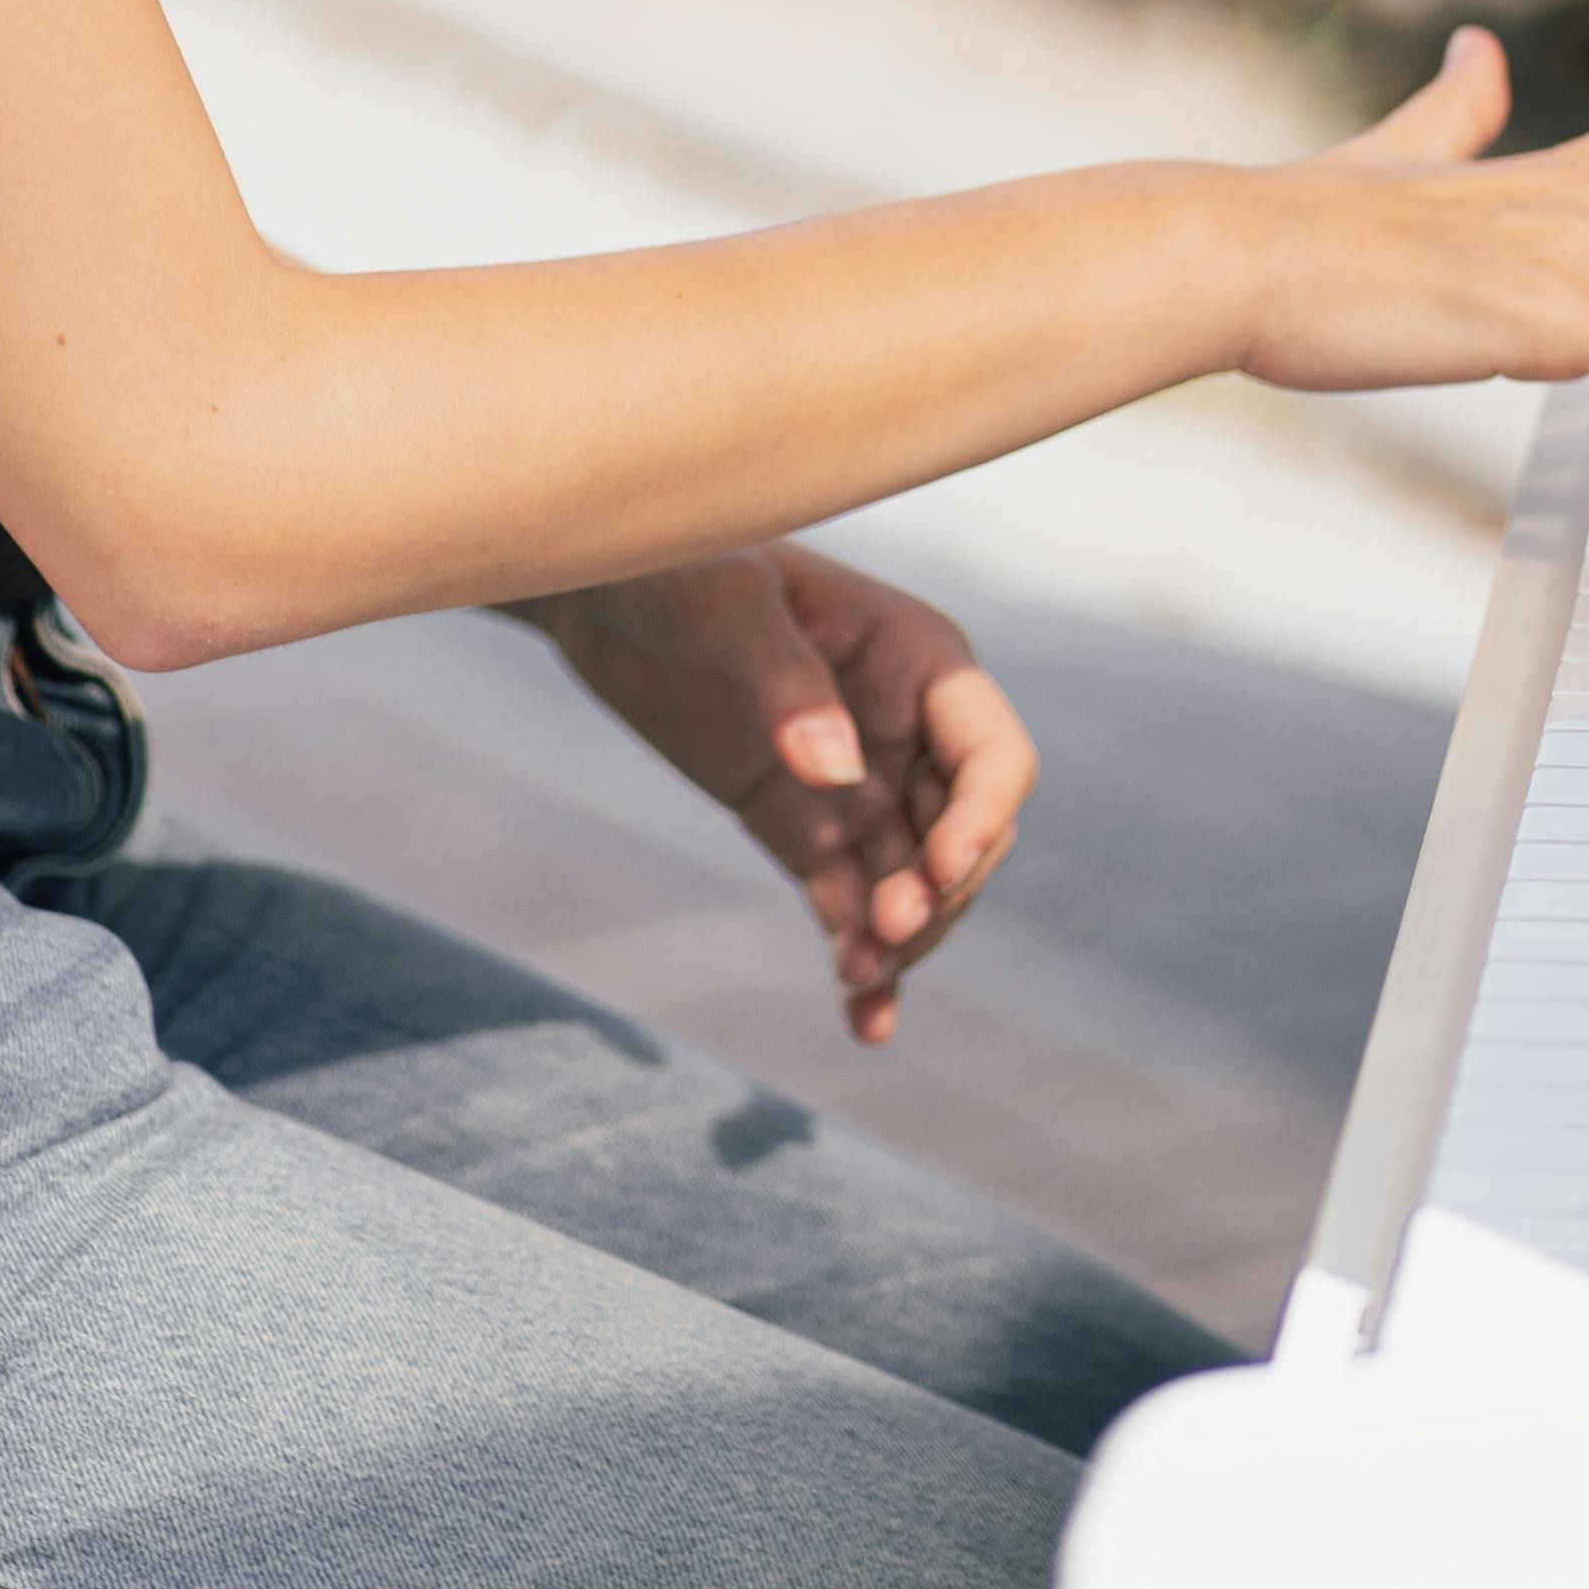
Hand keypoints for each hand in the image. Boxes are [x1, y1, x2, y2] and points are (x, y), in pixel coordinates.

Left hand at [511, 548, 1034, 1047]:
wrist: (595, 593)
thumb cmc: (673, 567)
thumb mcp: (722, 604)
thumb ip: (784, 681)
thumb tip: (837, 771)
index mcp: (917, 660)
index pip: (993, 754)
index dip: (981, 818)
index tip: (938, 871)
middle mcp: (904, 729)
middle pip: (966, 833)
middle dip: (939, 890)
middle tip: (883, 930)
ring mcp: (856, 784)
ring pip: (914, 882)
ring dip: (903, 936)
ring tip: (858, 981)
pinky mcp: (803, 827)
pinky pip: (849, 903)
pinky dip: (860, 957)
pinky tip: (863, 1022)